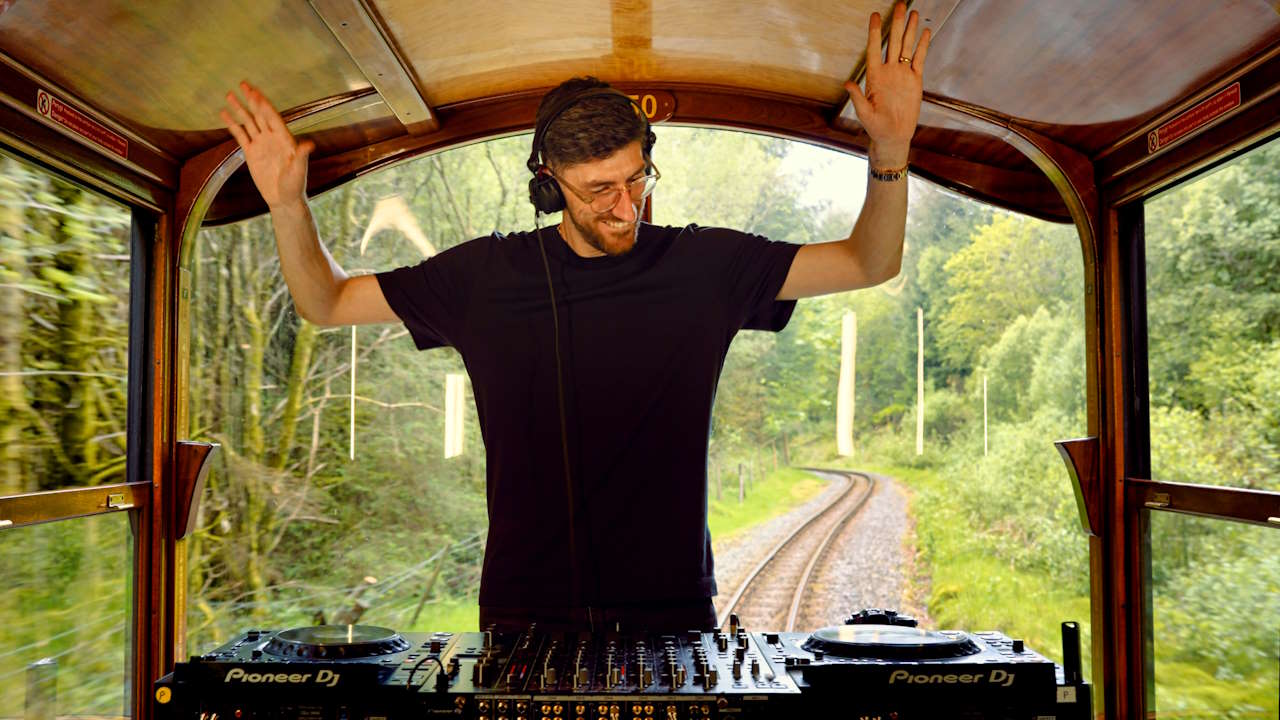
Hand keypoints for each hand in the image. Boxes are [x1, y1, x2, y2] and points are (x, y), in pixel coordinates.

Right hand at [219, 81, 314, 209]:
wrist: (283, 199)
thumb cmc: (295, 185)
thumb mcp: (299, 170)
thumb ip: (301, 156)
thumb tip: (308, 144)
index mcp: (285, 138)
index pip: (273, 117)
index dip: (264, 106)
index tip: (255, 94)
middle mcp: (272, 137)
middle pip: (260, 114)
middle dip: (252, 99)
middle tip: (243, 84)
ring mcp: (261, 143)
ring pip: (248, 122)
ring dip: (239, 108)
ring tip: (229, 94)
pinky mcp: (251, 152)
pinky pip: (240, 135)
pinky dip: (232, 124)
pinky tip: (224, 114)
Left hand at [844, 2, 929, 167]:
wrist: (893, 136)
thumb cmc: (876, 127)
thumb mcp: (865, 113)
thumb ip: (857, 98)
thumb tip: (847, 83)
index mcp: (875, 76)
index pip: (874, 49)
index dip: (874, 32)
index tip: (875, 15)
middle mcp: (889, 71)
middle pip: (893, 42)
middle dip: (896, 24)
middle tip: (900, 4)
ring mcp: (902, 74)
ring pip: (906, 47)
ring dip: (910, 30)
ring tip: (913, 12)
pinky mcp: (914, 80)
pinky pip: (919, 59)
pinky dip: (922, 46)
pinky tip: (924, 32)